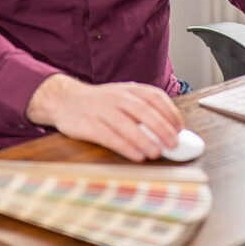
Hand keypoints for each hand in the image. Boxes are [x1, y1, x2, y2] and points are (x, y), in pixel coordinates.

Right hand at [26, 74, 183, 160]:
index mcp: (129, 89)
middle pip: (144, 111)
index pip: (155, 97)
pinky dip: (126, 147)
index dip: (170, 112)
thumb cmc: (100, 103)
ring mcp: (102, 110)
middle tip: (173, 143)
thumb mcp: (122, 97)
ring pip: (128, 124)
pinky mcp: (89, 125)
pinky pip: (111, 137)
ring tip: (157, 152)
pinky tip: (137, 156)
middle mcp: (117, 97)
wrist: (65, 100)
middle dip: (162, 128)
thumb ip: (143, 109)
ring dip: (145, 139)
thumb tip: (169, 130)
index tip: (180, 128)